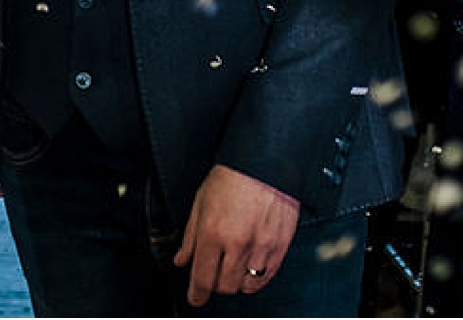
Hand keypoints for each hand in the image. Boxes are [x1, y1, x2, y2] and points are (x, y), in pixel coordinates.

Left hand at [173, 164, 300, 305]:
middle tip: (213, 275)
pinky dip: (257, 278)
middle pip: (225, 286)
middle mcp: (238, 244)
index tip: (195, 298)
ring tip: (232, 269)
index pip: (203, 277)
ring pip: (246, 285)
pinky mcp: (280, 246)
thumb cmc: (231, 178)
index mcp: (213, 232)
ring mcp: (261, 246)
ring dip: (236, 282)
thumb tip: (182, 260)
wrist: (264, 164)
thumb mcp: (200, 203)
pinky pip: (268, 277)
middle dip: (215, 285)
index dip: (197, 293)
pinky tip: (250, 268)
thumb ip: (190, 237)